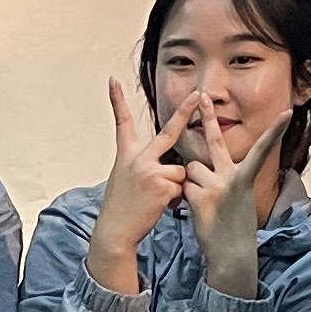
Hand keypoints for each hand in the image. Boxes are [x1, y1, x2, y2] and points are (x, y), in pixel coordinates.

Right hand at [88, 80, 202, 287]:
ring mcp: (151, 170)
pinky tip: (159, 207)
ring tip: (156, 200)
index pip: (121, 123)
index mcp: (127, 155)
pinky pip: (182, 188)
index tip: (112, 81)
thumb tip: (175, 166)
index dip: (116, 101)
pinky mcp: (163, 185)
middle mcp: (138, 158)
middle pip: (168, 131)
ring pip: (181, 172)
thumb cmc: (123, 207)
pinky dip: (176, 200)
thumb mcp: (127, 179)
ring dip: (176, 187)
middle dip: (185, 112)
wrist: (115, 230)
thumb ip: (147, 166)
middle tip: (198, 94)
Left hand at [179, 113, 285, 301]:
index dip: (274, 131)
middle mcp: (232, 177)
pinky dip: (186, 197)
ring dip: (192, 182)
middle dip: (208, 117)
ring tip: (205, 201)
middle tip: (201, 95)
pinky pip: (184, 187)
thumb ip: (223, 176)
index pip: (261, 149)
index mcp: (245, 176)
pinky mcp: (200, 197)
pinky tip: (199, 211)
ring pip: (191, 169)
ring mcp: (216, 186)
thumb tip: (200, 164)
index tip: (287, 113)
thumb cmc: (234, 225)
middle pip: (215, 141)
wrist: (232, 253)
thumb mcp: (238, 196)